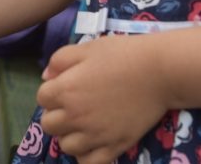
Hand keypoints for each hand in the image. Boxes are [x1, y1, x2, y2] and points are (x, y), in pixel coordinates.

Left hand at [36, 36, 166, 159]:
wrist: (158, 71)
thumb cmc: (122, 55)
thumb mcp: (87, 48)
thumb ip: (60, 60)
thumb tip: (46, 77)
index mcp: (65, 90)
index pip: (42, 98)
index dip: (52, 92)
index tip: (66, 87)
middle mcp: (76, 115)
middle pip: (49, 125)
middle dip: (57, 115)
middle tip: (73, 107)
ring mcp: (95, 134)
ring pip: (65, 146)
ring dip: (70, 136)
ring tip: (83, 125)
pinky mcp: (114, 146)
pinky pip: (88, 162)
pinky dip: (86, 155)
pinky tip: (93, 143)